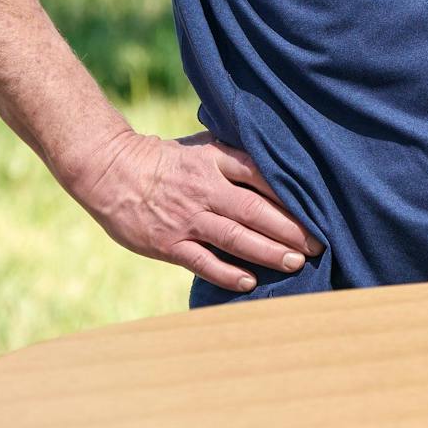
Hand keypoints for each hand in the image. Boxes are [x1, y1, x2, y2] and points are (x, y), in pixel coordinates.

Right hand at [76, 129, 321, 292]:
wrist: (110, 171)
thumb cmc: (162, 158)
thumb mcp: (199, 146)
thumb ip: (232, 156)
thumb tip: (272, 163)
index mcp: (214, 159)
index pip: (260, 175)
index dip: (290, 193)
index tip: (316, 206)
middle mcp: (205, 189)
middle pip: (255, 210)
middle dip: (289, 228)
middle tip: (317, 243)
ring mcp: (187, 218)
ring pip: (235, 238)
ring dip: (268, 252)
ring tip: (295, 262)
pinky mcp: (169, 244)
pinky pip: (204, 262)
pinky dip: (228, 274)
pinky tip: (250, 282)